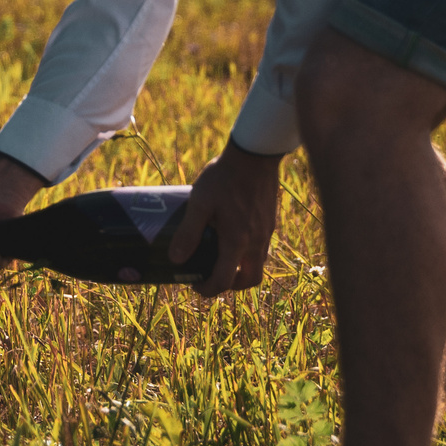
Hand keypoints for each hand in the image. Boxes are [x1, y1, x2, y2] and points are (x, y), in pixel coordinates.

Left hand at [170, 140, 281, 296]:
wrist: (254, 156)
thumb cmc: (224, 177)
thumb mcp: (199, 203)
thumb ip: (188, 232)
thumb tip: (175, 259)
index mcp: (237, 242)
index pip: (225, 281)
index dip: (208, 289)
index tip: (194, 284)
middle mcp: (256, 242)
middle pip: (249, 280)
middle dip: (230, 285)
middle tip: (211, 276)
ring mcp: (266, 233)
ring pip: (258, 264)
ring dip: (240, 269)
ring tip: (220, 257)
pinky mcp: (270, 222)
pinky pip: (262, 248)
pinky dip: (248, 253)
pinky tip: (232, 235)